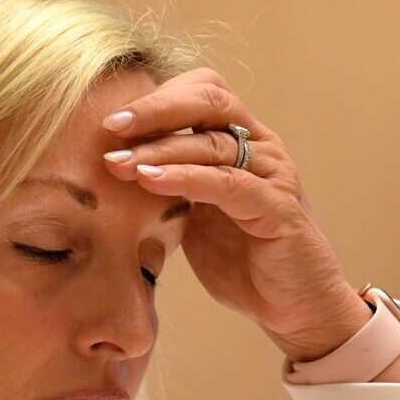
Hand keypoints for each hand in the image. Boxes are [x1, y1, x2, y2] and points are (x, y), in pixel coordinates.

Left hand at [101, 68, 372, 362]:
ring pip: (213, 142)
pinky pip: (227, 183)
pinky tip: (151, 180)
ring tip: (118, 162)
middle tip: (110, 126)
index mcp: (241, 141)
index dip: (157, 97)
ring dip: (159, 149)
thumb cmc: (241, 261)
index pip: (202, 92)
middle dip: (155, 109)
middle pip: (209, 100)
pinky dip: (185, 178)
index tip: (109, 119)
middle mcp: (262, 147)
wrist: (292, 307)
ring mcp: (273, 174)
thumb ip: (166, 188)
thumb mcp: (192, 217)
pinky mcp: (278, 207)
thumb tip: (107, 172)